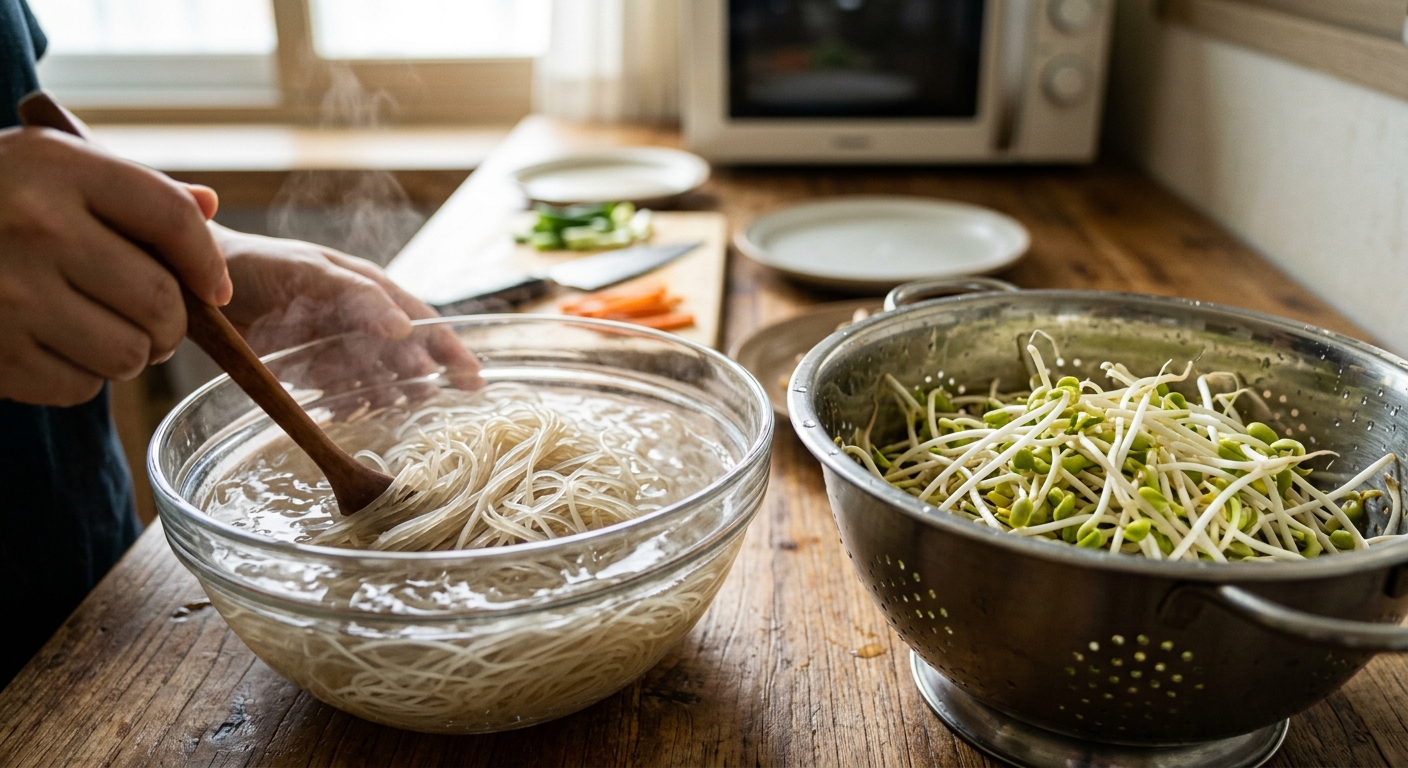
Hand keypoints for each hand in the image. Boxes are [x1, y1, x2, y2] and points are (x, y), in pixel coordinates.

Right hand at [0, 126, 228, 405]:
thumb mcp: (46, 165)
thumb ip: (130, 187)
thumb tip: (209, 208)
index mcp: (56, 167)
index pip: (171, 218)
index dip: (207, 263)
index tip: (214, 288)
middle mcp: (34, 226)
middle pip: (161, 301)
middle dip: (171, 324)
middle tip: (154, 322)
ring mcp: (8, 293)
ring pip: (128, 355)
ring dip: (127, 353)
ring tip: (97, 330)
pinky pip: (78, 388)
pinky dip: (77, 377)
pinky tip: (49, 346)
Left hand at [213, 225, 480, 396]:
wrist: (200, 283)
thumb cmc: (262, 264)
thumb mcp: (314, 272)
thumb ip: (360, 296)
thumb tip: (406, 328)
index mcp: (371, 290)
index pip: (424, 323)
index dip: (451, 351)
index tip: (474, 379)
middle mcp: (362, 321)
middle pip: (407, 356)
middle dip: (425, 379)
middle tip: (436, 402)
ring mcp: (339, 347)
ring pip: (379, 379)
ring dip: (389, 396)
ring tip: (394, 410)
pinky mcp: (313, 370)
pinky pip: (343, 393)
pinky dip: (351, 406)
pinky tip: (350, 415)